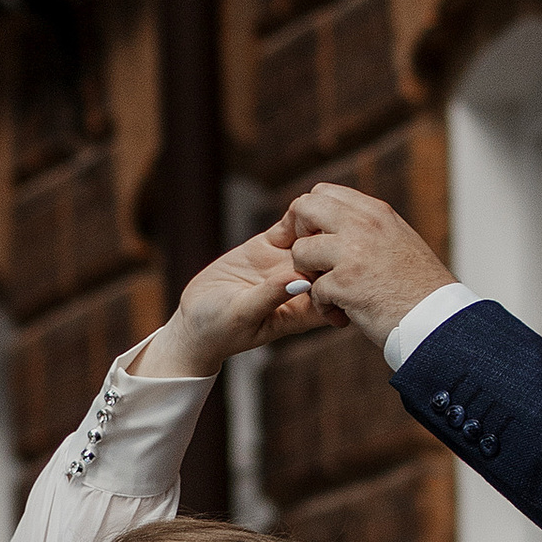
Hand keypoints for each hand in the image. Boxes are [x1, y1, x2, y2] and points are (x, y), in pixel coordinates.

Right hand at [135, 229, 345, 379]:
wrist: (194, 320)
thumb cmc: (219, 330)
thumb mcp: (243, 314)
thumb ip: (271, 296)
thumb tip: (300, 278)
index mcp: (302, 310)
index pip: (337, 293)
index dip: (346, 275)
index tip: (344, 260)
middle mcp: (299, 287)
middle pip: (333, 263)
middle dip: (340, 245)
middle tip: (339, 229)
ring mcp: (284, 264)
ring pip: (315, 240)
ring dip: (320, 226)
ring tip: (316, 217)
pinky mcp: (267, 247)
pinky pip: (289, 226)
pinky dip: (297, 215)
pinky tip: (296, 212)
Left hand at [280, 184, 453, 353]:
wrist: (438, 319)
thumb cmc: (421, 289)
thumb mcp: (399, 241)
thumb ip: (369, 228)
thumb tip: (337, 225)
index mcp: (376, 213)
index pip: (323, 193)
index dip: (308, 216)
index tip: (312, 238)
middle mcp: (363, 225)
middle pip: (303, 209)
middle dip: (297, 236)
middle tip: (309, 262)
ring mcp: (352, 253)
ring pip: (301, 253)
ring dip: (309, 278)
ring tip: (330, 295)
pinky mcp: (345, 283)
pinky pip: (313, 290)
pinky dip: (324, 308)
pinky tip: (342, 316)